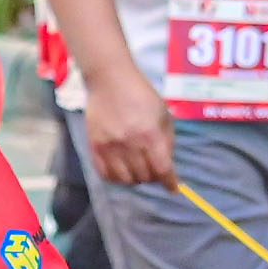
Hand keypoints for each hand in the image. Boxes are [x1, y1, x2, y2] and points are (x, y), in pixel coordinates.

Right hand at [82, 63, 176, 188]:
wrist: (109, 81)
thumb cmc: (141, 95)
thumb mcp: (163, 115)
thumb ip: (166, 142)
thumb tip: (167, 166)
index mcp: (151, 135)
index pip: (163, 169)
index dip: (170, 183)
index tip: (173, 188)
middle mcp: (130, 143)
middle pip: (145, 176)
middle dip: (153, 177)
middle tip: (154, 170)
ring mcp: (110, 146)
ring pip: (126, 179)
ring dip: (136, 179)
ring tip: (138, 170)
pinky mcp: (94, 146)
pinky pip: (105, 174)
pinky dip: (116, 178)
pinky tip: (121, 170)